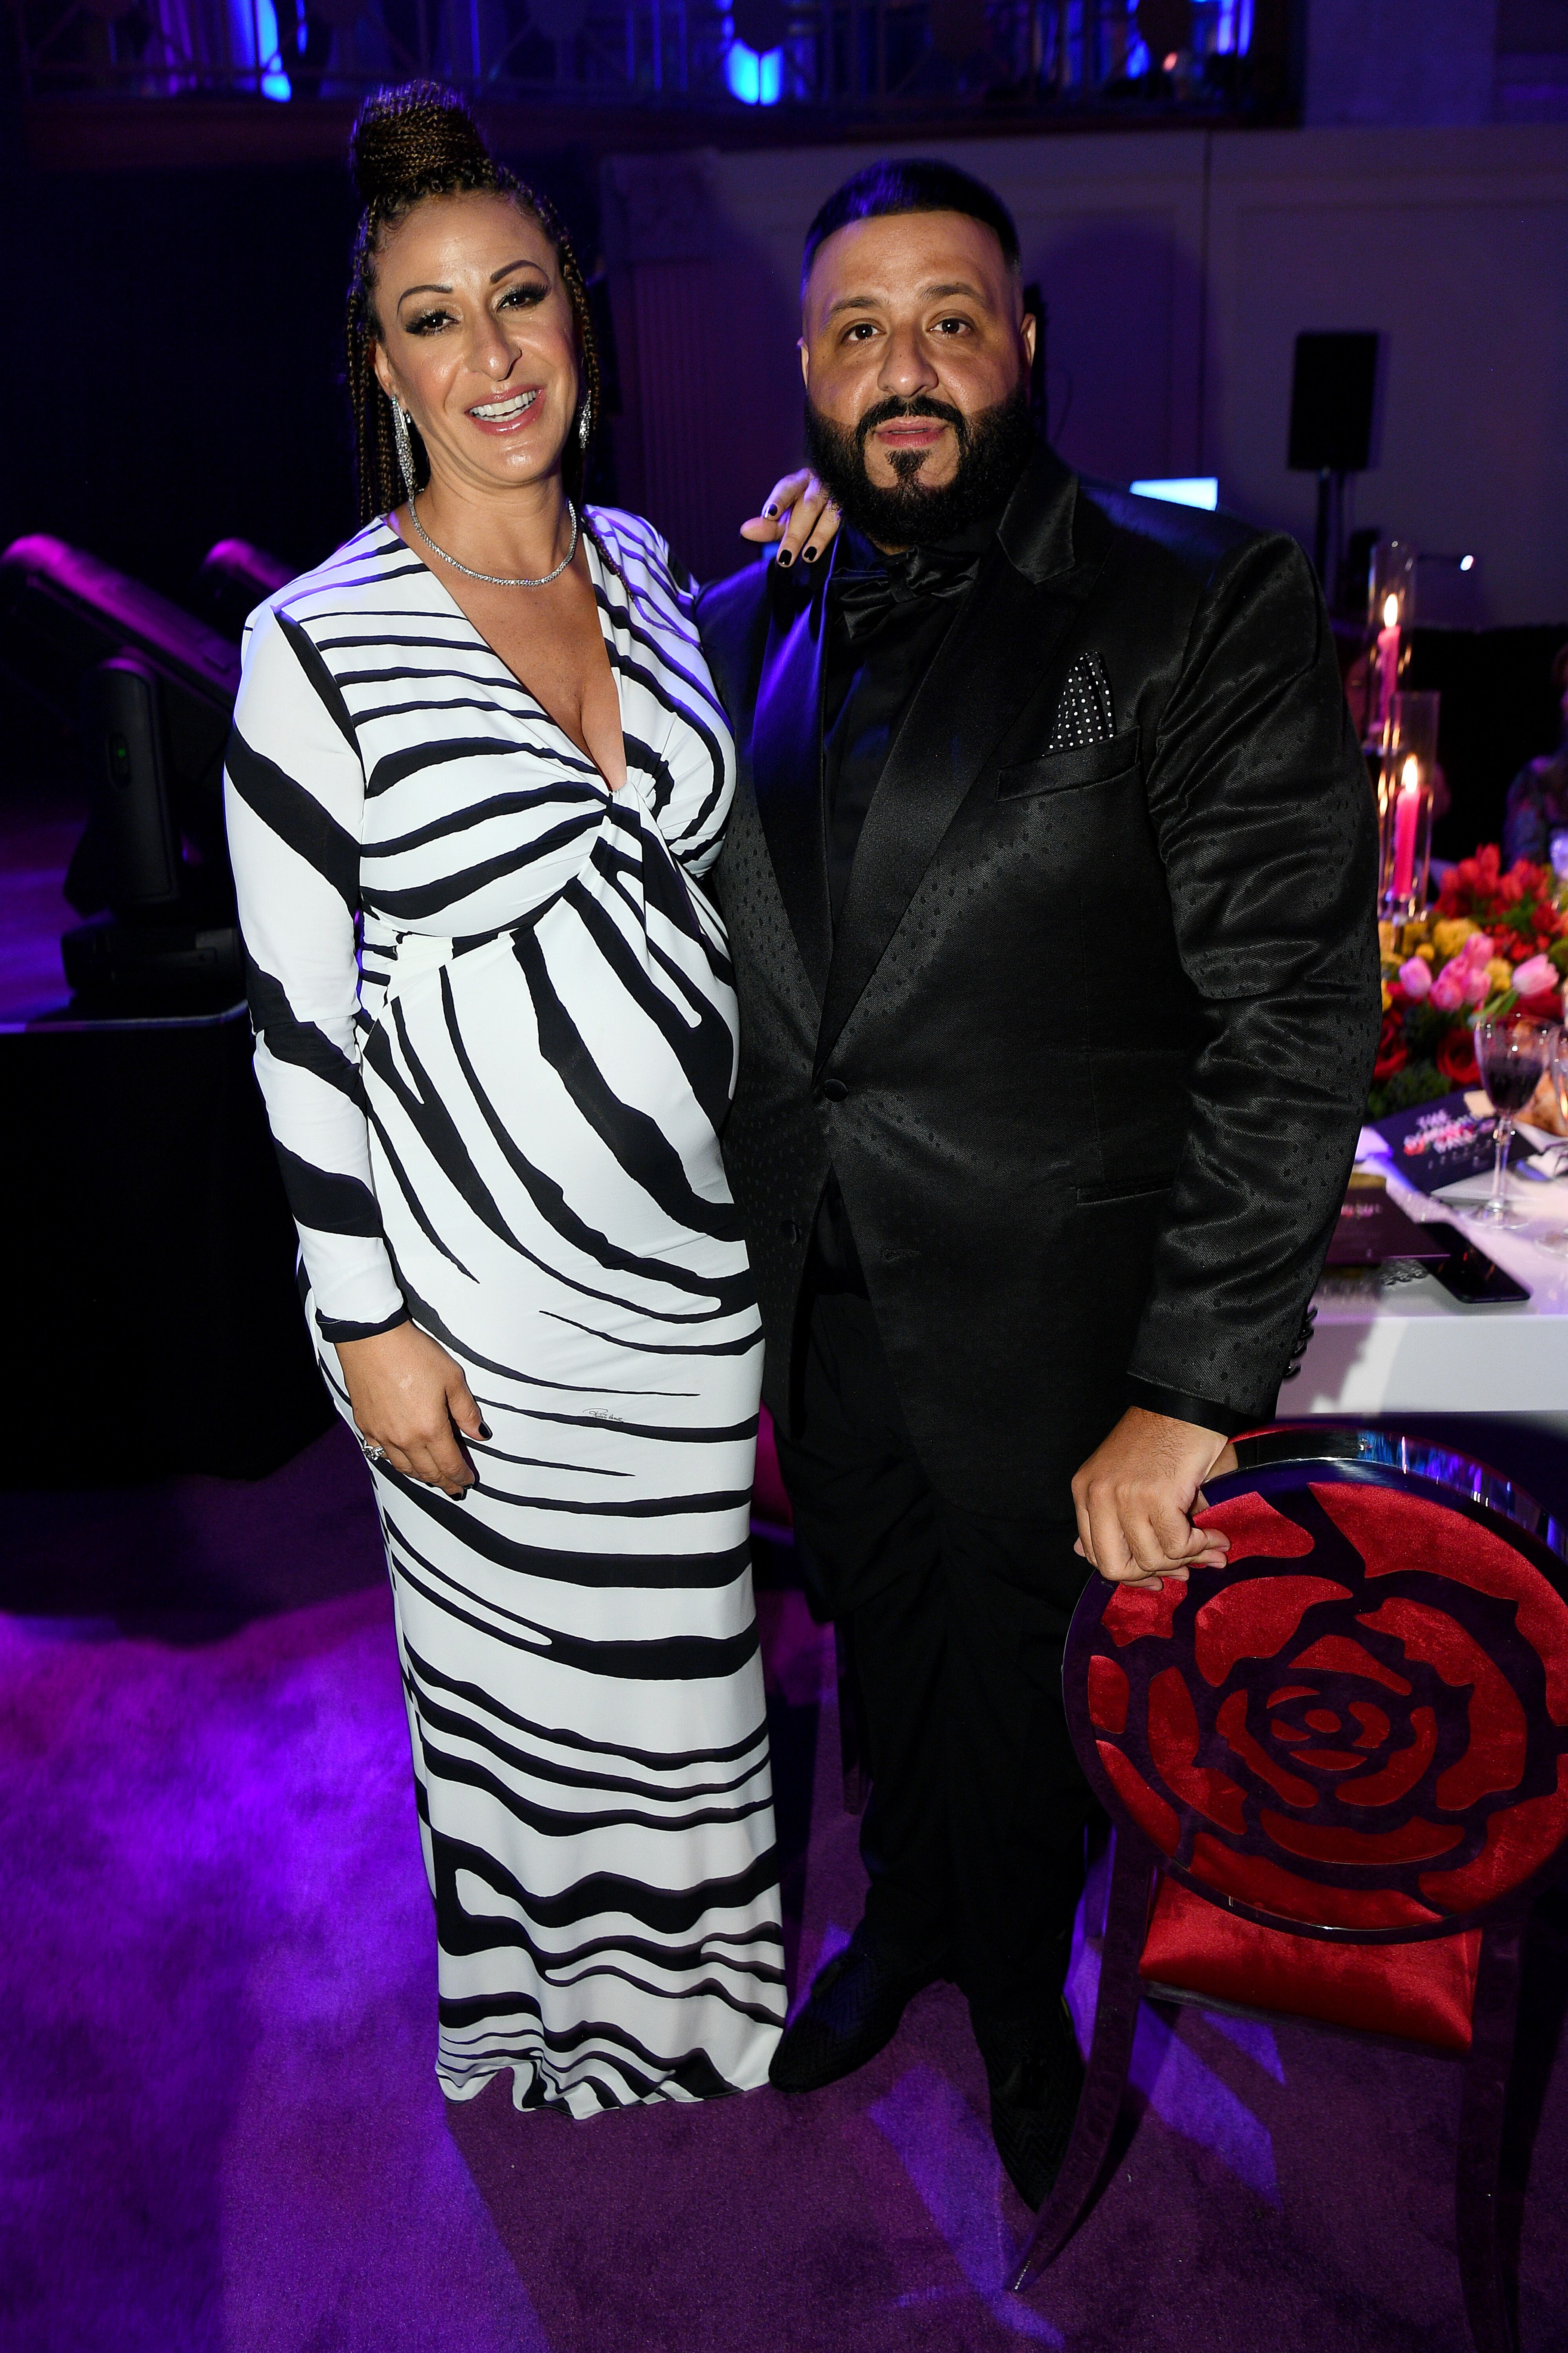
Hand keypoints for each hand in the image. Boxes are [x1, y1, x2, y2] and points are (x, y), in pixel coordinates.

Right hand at [336, 1321, 485, 1498]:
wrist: (371, 1339)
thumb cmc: (415, 1354)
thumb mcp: (452, 1378)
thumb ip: (466, 1411)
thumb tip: (480, 1435)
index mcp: (430, 1429)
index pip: (449, 1465)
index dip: (460, 1477)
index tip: (469, 1482)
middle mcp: (404, 1439)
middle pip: (427, 1472)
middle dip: (443, 1483)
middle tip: (454, 1489)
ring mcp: (381, 1435)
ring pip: (404, 1468)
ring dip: (421, 1476)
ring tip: (432, 1478)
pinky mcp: (365, 1426)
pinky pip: (382, 1454)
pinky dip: (397, 1463)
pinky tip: (403, 1461)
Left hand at [739, 469, 840, 571]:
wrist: (843, 499)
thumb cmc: (806, 509)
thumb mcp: (785, 518)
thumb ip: (768, 526)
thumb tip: (745, 532)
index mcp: (800, 482)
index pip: (788, 489)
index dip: (779, 500)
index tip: (770, 514)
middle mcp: (821, 484)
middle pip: (808, 506)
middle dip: (796, 533)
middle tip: (785, 558)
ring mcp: (840, 495)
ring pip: (831, 514)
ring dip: (819, 536)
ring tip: (809, 556)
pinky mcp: (855, 508)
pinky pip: (848, 521)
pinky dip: (840, 534)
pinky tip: (835, 548)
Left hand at [1071, 1408, 1238, 1592]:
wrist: (1188, 1403)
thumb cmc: (1164, 1440)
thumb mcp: (1130, 1480)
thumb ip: (1119, 1522)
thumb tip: (1121, 1569)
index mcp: (1086, 1491)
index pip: (1094, 1554)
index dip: (1129, 1573)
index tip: (1156, 1576)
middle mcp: (1097, 1495)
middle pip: (1113, 1567)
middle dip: (1152, 1574)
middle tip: (1182, 1569)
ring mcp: (1124, 1496)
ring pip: (1151, 1559)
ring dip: (1186, 1559)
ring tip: (1208, 1547)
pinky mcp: (1155, 1496)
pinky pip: (1177, 1545)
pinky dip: (1201, 1547)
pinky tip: (1215, 1536)